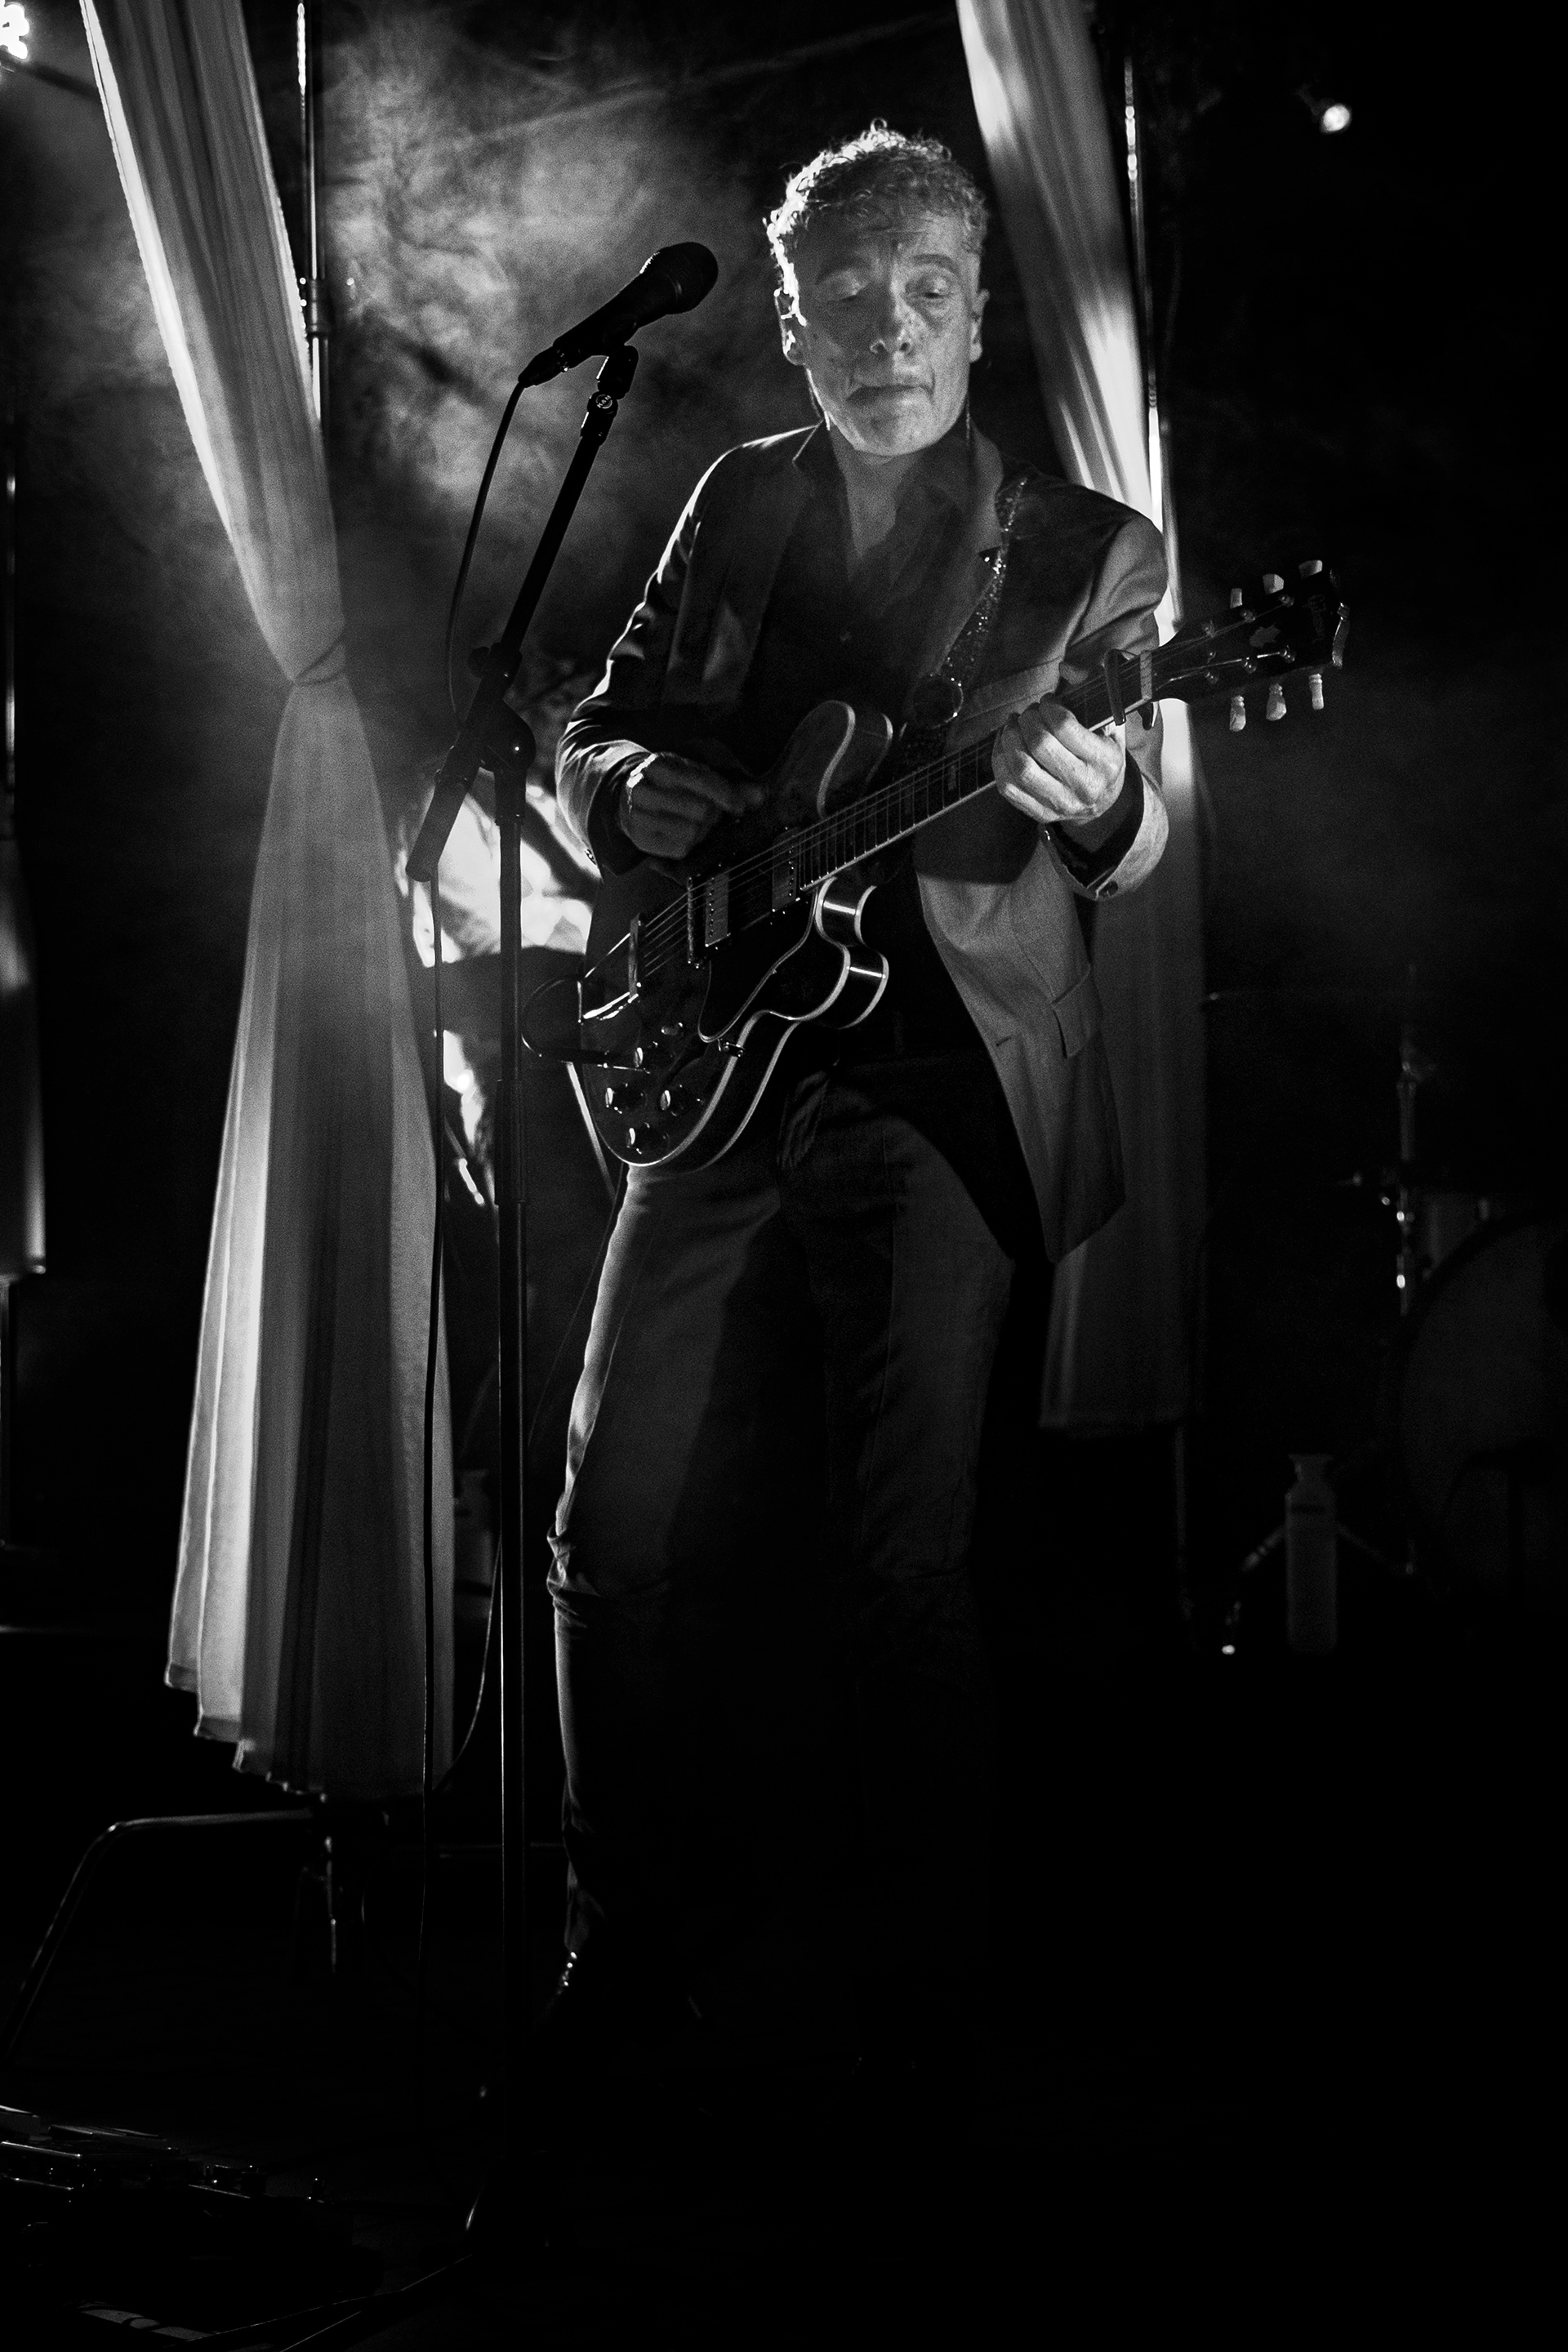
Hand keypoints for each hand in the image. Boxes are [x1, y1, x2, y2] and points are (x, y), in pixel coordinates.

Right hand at [616, 754, 764, 860]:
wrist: (628, 796)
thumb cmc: (671, 784)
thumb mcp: (696, 773)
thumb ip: (732, 783)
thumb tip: (762, 794)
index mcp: (659, 765)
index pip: (701, 781)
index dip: (726, 795)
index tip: (739, 806)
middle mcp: (644, 789)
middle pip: (701, 810)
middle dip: (715, 814)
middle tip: (714, 813)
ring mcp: (638, 816)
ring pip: (692, 832)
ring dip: (704, 830)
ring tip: (699, 823)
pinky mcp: (640, 839)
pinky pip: (680, 849)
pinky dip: (691, 844)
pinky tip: (686, 834)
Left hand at [992, 700, 1125, 830]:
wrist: (1104, 800)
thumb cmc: (1102, 751)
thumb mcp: (1110, 720)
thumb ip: (1095, 688)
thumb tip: (1066, 669)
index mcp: (1105, 760)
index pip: (1064, 727)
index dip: (1049, 706)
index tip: (1049, 701)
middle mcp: (1084, 785)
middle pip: (1039, 746)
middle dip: (1027, 720)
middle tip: (1030, 713)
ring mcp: (1061, 803)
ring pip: (1020, 768)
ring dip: (1009, 738)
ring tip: (1013, 725)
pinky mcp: (1040, 813)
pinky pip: (1007, 787)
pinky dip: (998, 760)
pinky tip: (1004, 744)